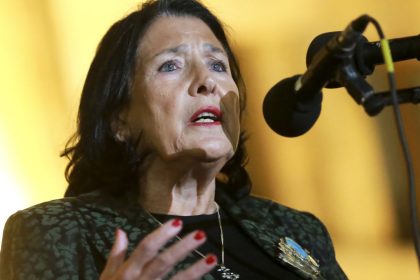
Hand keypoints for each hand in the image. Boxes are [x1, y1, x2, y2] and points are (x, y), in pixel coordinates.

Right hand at [100, 219, 216, 279]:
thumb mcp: (107, 278)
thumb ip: (115, 255)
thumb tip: (121, 231)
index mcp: (127, 273)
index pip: (146, 249)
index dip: (162, 235)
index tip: (178, 222)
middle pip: (164, 263)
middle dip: (182, 248)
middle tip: (201, 234)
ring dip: (196, 270)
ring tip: (212, 258)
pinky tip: (206, 276)